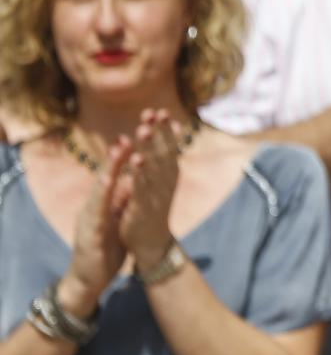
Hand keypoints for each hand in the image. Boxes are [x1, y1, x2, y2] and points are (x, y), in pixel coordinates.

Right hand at [58, 142, 133, 318]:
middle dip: (115, 159)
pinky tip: (108, 186)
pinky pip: (96, 215)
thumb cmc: (104, 249)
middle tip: (126, 137)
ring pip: (98, 192)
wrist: (88, 280)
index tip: (136, 138)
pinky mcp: (89, 235)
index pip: (113, 177)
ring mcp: (89, 220)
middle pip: (104, 179)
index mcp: (102, 204)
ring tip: (117, 154)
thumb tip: (134, 181)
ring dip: (108, 172)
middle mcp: (93, 208)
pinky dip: (101, 199)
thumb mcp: (116, 221)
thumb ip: (121, 202)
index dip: (123, 158)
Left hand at [115, 109, 184, 271]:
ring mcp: (157, 193)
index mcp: (169, 175)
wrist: (152, 243)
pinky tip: (137, 159)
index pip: (169, 147)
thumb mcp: (160, 182)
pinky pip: (142, 186)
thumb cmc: (153, 208)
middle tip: (155, 111)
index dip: (166, 130)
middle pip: (164, 151)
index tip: (162, 111)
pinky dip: (141, 172)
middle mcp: (167, 182)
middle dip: (159, 131)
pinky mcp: (144, 206)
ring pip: (154, 166)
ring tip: (144, 128)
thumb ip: (159, 159)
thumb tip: (158, 135)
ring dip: (150, 147)